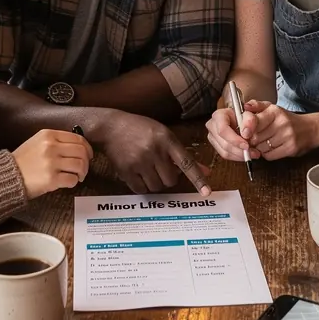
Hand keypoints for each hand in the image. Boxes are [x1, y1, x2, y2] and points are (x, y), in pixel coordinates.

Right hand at [12, 129, 92, 199]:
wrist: (7, 176)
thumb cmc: (23, 160)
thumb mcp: (37, 141)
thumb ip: (55, 141)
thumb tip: (78, 147)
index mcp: (49, 135)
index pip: (78, 138)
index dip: (87, 148)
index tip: (88, 155)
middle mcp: (51, 147)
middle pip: (81, 151)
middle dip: (86, 162)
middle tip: (83, 169)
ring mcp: (51, 163)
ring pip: (80, 165)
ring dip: (82, 173)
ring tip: (78, 176)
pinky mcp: (51, 179)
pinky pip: (72, 179)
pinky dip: (73, 182)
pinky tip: (68, 182)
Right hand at [94, 112, 211, 195]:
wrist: (111, 126)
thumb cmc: (141, 129)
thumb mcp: (164, 135)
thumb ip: (183, 155)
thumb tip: (205, 171)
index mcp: (167, 139)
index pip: (187, 163)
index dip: (198, 179)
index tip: (206, 192)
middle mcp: (154, 150)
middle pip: (171, 180)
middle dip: (168, 178)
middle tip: (159, 168)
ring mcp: (139, 161)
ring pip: (156, 187)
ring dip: (154, 183)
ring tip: (147, 169)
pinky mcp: (126, 170)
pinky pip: (141, 190)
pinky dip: (141, 186)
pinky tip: (137, 173)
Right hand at [205, 106, 262, 161]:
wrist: (240, 120)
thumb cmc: (243, 116)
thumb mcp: (249, 113)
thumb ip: (250, 120)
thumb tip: (246, 134)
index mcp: (218, 116)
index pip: (223, 130)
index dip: (234, 140)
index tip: (246, 145)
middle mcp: (212, 126)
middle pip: (224, 144)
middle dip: (240, 150)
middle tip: (253, 152)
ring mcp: (213, 137)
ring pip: (225, 152)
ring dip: (240, 155)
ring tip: (252, 153)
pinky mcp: (216, 146)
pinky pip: (226, 155)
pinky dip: (238, 157)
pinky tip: (246, 154)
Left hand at [207, 100, 318, 161]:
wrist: (311, 129)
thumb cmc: (287, 119)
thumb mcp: (272, 108)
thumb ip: (257, 106)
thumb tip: (245, 106)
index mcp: (275, 111)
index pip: (254, 120)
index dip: (246, 128)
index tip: (244, 132)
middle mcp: (281, 123)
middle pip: (256, 137)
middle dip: (252, 139)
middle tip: (254, 137)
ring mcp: (287, 136)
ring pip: (261, 147)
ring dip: (259, 147)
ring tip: (266, 141)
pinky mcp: (291, 148)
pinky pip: (269, 156)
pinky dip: (267, 154)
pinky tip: (272, 148)